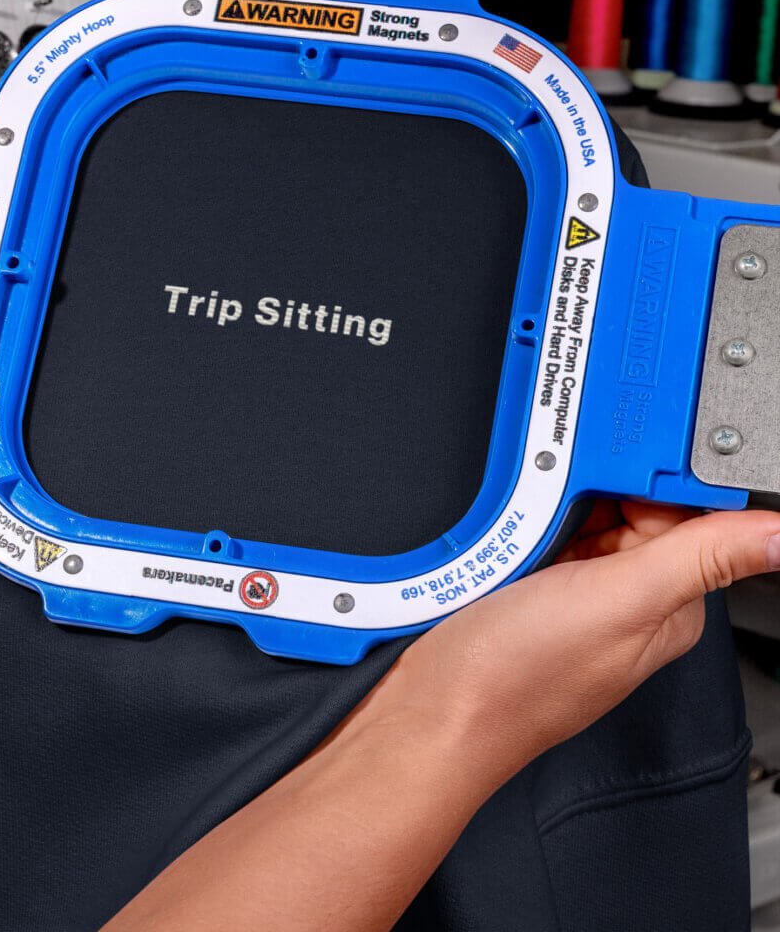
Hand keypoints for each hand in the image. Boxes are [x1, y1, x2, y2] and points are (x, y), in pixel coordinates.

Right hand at [109, 502, 779, 931]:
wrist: (424, 710)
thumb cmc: (513, 679)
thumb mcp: (612, 604)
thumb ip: (697, 559)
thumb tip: (779, 534)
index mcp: (667, 607)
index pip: (688, 513)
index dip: (653, 477)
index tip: (617, 458)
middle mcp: (626, 602)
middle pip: (630, 507)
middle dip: (594, 486)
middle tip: (555, 495)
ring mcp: (572, 596)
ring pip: (580, 515)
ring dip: (552, 502)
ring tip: (522, 523)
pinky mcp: (526, 591)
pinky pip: (539, 533)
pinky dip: (524, 521)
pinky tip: (505, 533)